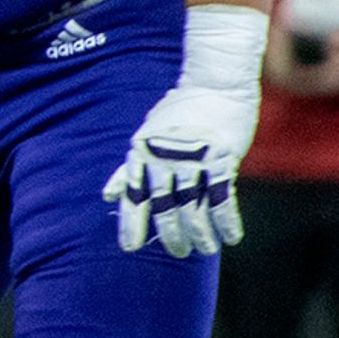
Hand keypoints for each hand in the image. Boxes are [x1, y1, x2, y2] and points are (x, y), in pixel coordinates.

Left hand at [102, 76, 256, 255]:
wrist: (216, 84)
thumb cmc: (179, 112)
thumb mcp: (146, 136)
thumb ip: (129, 169)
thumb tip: (108, 196)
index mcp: (143, 155)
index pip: (133, 195)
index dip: (131, 223)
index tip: (130, 247)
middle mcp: (164, 160)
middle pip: (165, 207)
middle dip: (171, 234)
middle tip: (177, 252)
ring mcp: (193, 160)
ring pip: (193, 207)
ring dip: (200, 234)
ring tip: (205, 249)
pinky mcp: (221, 158)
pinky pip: (222, 198)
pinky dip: (226, 221)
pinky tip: (230, 237)